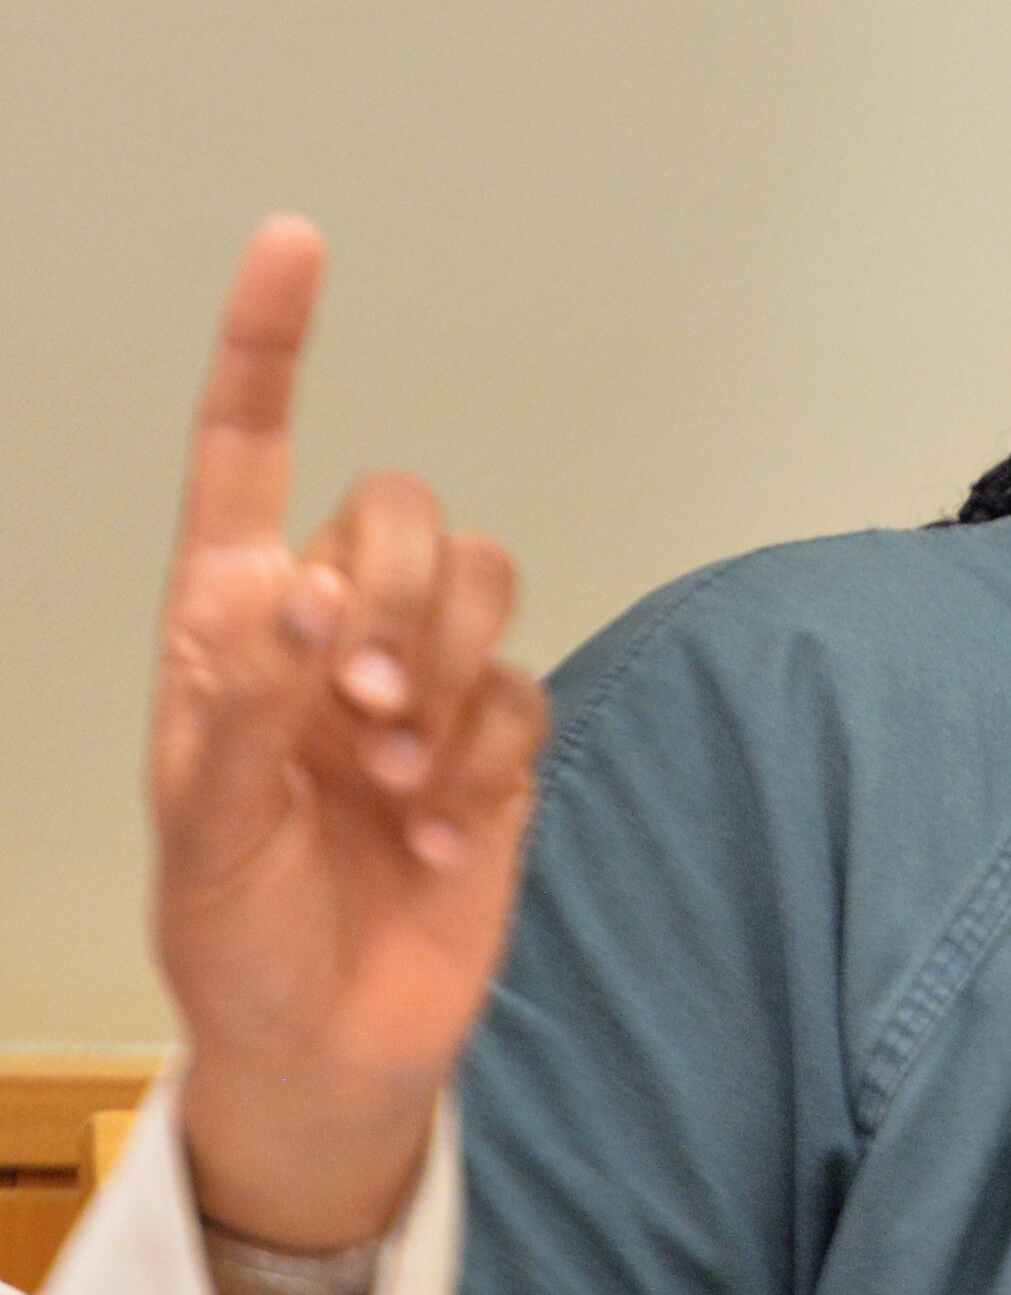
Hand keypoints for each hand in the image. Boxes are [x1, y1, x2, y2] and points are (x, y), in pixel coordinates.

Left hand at [150, 217, 545, 1270]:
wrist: (328, 1050)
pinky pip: (523, 693)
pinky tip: (432, 837)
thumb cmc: (231, 942)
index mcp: (226, 628)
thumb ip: (246, 706)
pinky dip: (481, 766)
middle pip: (399, 507)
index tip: (297, 245)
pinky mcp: (496, 748)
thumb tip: (297, 593)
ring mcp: (419, 686)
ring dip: (447, 673)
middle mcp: (329, 631)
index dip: (269, 347)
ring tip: (395, 778)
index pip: (245, 454)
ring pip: (484, 581)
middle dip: (397, 591)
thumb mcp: (202, 836)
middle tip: (360, 705)